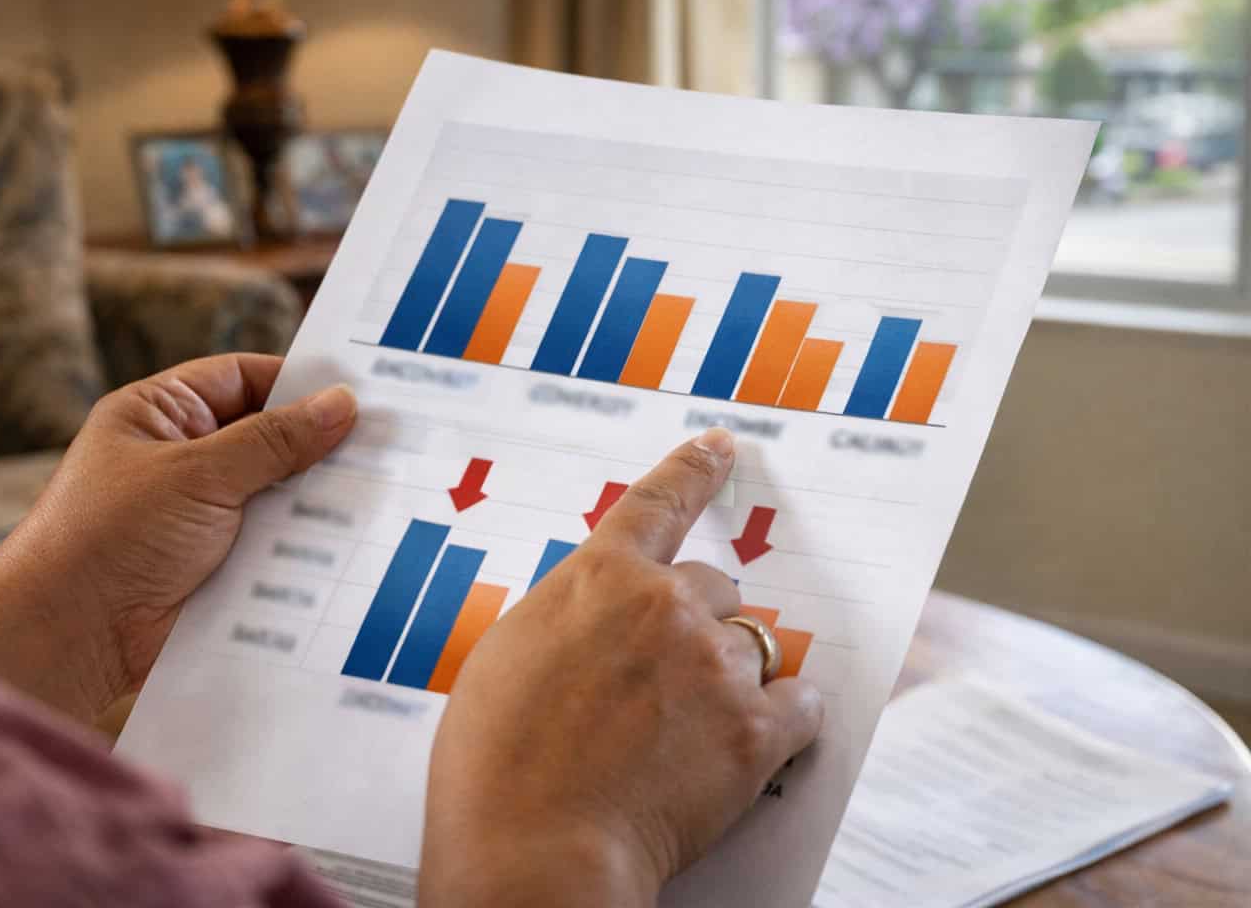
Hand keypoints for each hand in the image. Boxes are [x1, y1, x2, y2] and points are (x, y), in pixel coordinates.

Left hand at [0, 355, 356, 719]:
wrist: (69, 638)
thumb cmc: (109, 537)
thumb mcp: (198, 474)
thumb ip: (274, 441)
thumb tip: (341, 406)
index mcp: (160, 414)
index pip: (242, 378)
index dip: (298, 383)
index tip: (360, 393)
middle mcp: (180, 459)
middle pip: (267, 438)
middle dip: (318, 446)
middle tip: (386, 445)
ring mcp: (199, 516)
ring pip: (276, 496)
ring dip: (315, 501)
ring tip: (381, 493)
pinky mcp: (215, 567)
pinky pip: (272, 547)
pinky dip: (304, 548)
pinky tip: (353, 545)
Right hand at [418, 430, 823, 907]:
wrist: (533, 846)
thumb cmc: (495, 763)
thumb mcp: (508, 657)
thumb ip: (567, 620)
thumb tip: (598, 626)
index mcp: (599, 578)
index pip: (658, 501)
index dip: (694, 470)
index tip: (722, 447)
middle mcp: (665, 605)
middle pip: (714, 587)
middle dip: (694, 626)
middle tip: (662, 682)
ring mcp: (714, 666)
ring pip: (751, 649)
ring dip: (728, 680)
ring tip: (686, 734)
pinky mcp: (754, 732)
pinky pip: (799, 705)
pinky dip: (785, 722)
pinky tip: (754, 744)